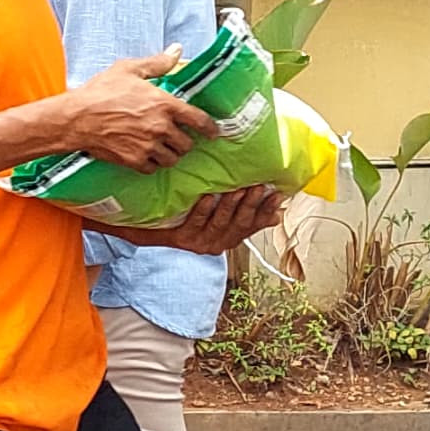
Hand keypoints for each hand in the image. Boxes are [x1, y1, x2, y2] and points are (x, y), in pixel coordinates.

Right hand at [54, 55, 215, 170]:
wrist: (76, 118)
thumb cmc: (100, 92)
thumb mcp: (129, 69)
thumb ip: (157, 63)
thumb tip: (176, 51)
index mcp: (164, 104)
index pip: (199, 120)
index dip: (210, 128)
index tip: (213, 132)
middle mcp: (160, 127)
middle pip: (187, 144)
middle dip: (184, 141)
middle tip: (177, 138)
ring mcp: (148, 146)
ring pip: (172, 158)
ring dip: (170, 154)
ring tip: (162, 148)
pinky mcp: (134, 160)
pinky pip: (153, 168)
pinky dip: (152, 163)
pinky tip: (145, 155)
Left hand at [137, 185, 285, 255]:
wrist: (151, 230)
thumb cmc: (190, 218)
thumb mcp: (221, 219)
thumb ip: (246, 218)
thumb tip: (277, 214)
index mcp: (230, 238)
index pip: (254, 225)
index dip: (267, 211)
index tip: (278, 194)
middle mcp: (218, 244)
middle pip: (239, 224)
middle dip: (251, 205)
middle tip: (259, 186)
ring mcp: (200, 243)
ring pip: (220, 224)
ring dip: (230, 206)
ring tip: (238, 189)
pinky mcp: (182, 240)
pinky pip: (195, 223)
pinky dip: (203, 209)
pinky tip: (208, 196)